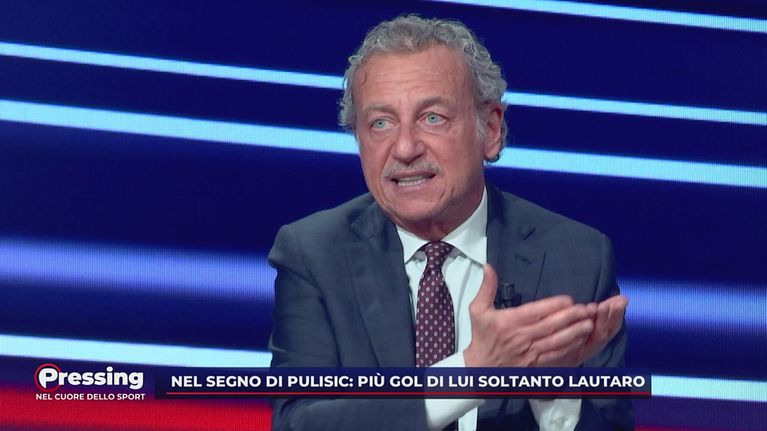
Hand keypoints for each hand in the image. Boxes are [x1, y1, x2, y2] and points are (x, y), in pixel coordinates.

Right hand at [463, 264, 596, 366]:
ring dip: (575, 333)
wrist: (480, 367)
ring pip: (556, 341)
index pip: (535, 312)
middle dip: (571, 317)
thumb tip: (489, 267)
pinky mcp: (535, 363)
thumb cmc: (482, 337)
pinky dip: (570, 348)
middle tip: (587, 309)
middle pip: (550, 326)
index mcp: (508, 322)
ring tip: (589, 323)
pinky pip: (556, 355)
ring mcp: (529, 352)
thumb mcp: (478, 310)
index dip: (554, 306)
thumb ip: (486, 288)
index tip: (569, 300)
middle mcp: (520, 337)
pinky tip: (580, 341)